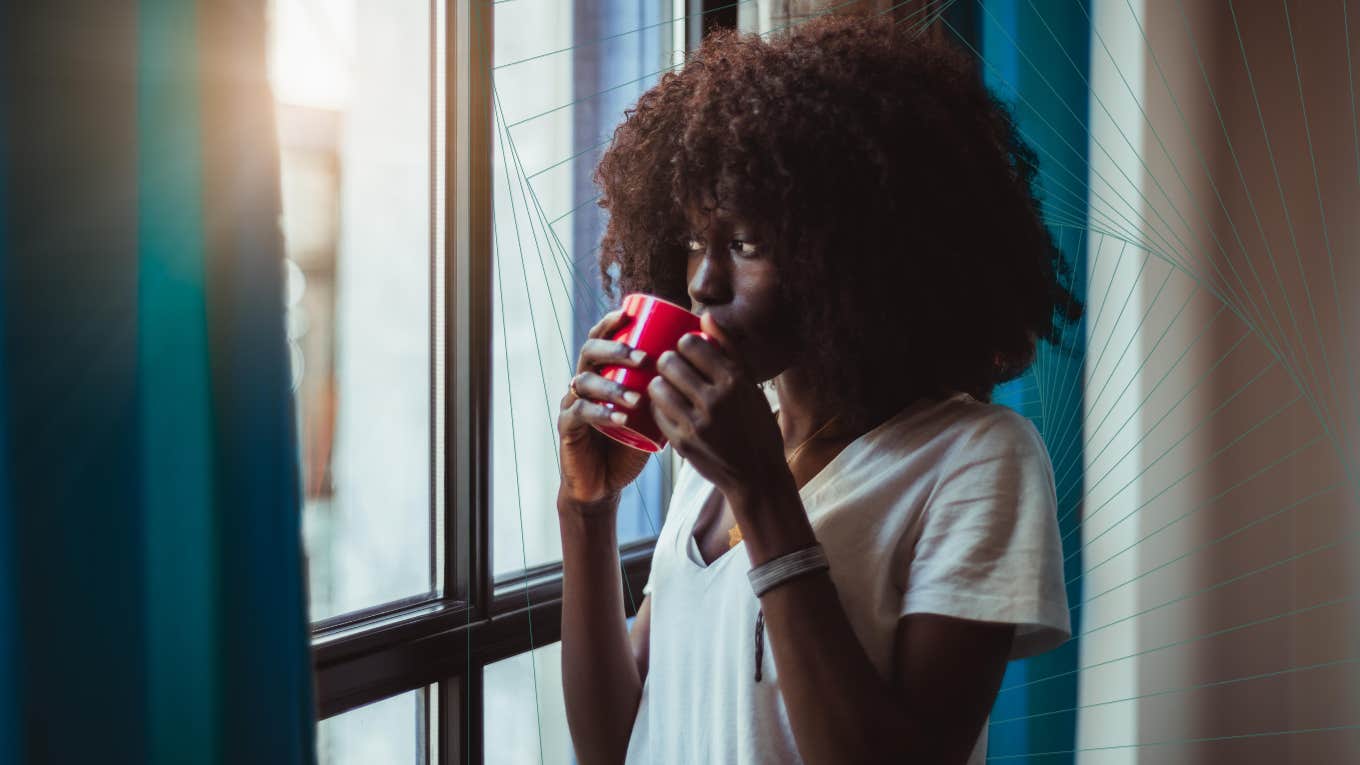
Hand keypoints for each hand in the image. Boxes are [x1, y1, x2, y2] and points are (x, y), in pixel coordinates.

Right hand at [556, 310, 651, 512]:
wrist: (605, 481)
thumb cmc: (632, 443)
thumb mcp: (654, 411)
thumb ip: (669, 390)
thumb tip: (706, 363)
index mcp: (601, 371)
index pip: (601, 338)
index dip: (610, 323)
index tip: (629, 314)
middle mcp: (583, 381)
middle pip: (589, 353)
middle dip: (615, 350)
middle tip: (644, 358)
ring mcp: (572, 402)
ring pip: (585, 382)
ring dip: (612, 386)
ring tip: (637, 397)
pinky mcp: (567, 427)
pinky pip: (580, 413)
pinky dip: (600, 414)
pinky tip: (620, 418)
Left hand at [647, 313, 787, 495]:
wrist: (758, 475)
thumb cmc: (756, 425)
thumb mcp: (750, 386)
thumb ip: (728, 350)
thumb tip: (705, 315)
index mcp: (735, 381)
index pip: (691, 344)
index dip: (684, 342)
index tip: (686, 349)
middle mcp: (715, 400)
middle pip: (669, 362)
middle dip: (667, 360)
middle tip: (672, 366)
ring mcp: (696, 423)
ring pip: (657, 386)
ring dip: (658, 382)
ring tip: (666, 385)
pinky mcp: (682, 443)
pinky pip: (656, 413)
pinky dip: (658, 407)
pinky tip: (666, 406)